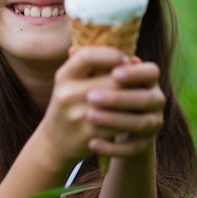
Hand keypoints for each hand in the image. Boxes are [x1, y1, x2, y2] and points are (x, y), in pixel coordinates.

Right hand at [41, 46, 130, 167]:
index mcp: (63, 76)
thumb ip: (92, 66)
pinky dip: (129, 118)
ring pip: (118, 101)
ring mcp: (78, 115)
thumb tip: (127, 53)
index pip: (88, 55)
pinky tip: (135, 114)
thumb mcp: (71, 83)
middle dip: (130, 79)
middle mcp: (67, 94)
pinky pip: (118, 123)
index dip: (111, 55)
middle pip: (110, 79)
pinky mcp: (89, 134)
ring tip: (143, 94)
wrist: (53, 143)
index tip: (125, 59)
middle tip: (141, 79)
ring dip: (133, 98)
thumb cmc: (69, 106)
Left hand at [85, 57, 164, 159]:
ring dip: (115, 120)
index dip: (135, 73)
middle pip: (146, 99)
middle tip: (92, 97)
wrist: (111, 130)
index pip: (152, 71)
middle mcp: (156, 100)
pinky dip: (112, 148)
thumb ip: (95, 65)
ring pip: (140, 124)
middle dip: (119, 98)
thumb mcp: (101, 79)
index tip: (114, 72)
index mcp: (148, 80)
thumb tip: (72, 50)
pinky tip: (92, 143)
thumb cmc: (105, 95)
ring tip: (90, 116)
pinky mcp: (144, 146)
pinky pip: (132, 149)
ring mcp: (153, 124)